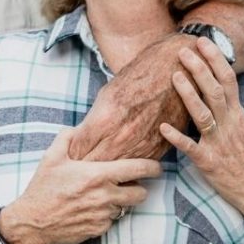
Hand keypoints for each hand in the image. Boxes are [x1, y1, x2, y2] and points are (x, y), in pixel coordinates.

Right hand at [0, 128, 161, 243]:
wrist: (33, 221)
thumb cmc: (43, 188)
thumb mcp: (51, 157)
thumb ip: (67, 138)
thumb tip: (77, 128)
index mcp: (97, 175)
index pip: (137, 170)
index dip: (152, 167)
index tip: (156, 166)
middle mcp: (105, 196)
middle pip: (141, 193)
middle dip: (139, 187)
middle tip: (129, 183)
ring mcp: (103, 215)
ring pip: (126, 207)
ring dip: (121, 201)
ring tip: (105, 194)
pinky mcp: (99, 229)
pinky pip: (112, 220)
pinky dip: (107, 214)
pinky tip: (91, 207)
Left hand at [68, 34, 192, 160]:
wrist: (171, 72)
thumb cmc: (136, 79)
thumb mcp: (105, 96)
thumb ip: (92, 122)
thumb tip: (80, 141)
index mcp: (104, 120)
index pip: (78, 151)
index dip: (73, 154)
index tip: (72, 154)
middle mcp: (122, 137)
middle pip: (94, 165)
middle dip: (85, 165)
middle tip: (81, 164)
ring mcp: (141, 146)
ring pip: (116, 172)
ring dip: (106, 170)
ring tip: (100, 165)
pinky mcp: (157, 151)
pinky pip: (136, 168)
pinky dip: (128, 167)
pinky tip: (123, 160)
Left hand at [159, 37, 243, 235]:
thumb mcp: (240, 128)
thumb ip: (225, 107)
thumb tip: (209, 83)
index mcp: (237, 115)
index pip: (228, 80)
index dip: (215, 60)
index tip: (203, 41)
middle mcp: (229, 125)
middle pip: (216, 92)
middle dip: (200, 70)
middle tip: (184, 50)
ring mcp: (219, 143)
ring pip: (204, 115)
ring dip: (189, 95)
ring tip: (175, 76)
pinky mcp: (208, 162)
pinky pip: (192, 148)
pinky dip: (177, 138)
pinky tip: (163, 128)